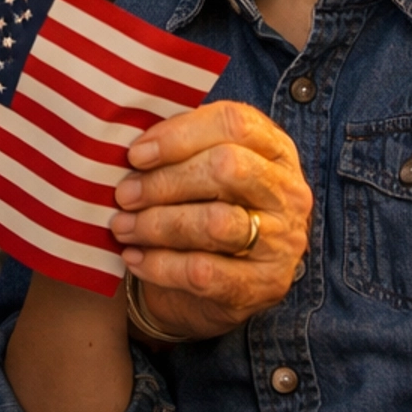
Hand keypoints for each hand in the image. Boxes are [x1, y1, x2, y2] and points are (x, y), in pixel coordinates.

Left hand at [110, 100, 310, 340]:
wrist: (226, 287)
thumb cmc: (207, 209)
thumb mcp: (203, 170)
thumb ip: (180, 150)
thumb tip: (133, 146)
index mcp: (275, 149)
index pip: (235, 123)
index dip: (179, 135)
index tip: (136, 154)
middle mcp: (288, 192)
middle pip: (228, 168)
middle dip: (166, 182)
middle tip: (124, 195)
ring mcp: (282, 241)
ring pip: (217, 223)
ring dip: (158, 224)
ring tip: (123, 227)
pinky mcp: (263, 285)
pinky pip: (205, 272)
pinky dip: (161, 265)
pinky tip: (134, 259)